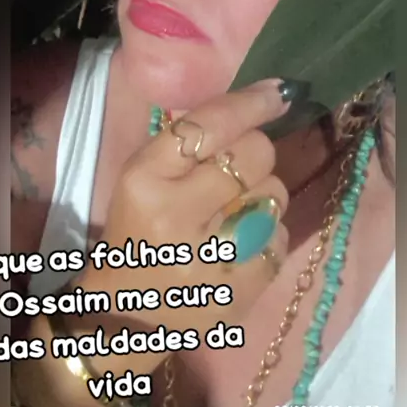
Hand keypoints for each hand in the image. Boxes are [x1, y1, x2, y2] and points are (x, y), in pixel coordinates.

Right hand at [80, 79, 291, 339]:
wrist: (126, 314)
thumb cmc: (137, 227)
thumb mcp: (144, 174)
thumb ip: (192, 138)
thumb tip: (261, 97)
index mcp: (144, 179)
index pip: (209, 126)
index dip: (251, 104)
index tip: (279, 92)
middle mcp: (174, 218)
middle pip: (254, 155)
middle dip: (255, 153)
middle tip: (236, 170)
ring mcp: (209, 261)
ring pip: (274, 195)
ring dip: (262, 196)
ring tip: (233, 213)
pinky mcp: (238, 294)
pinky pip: (281, 238)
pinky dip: (268, 236)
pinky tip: (240, 247)